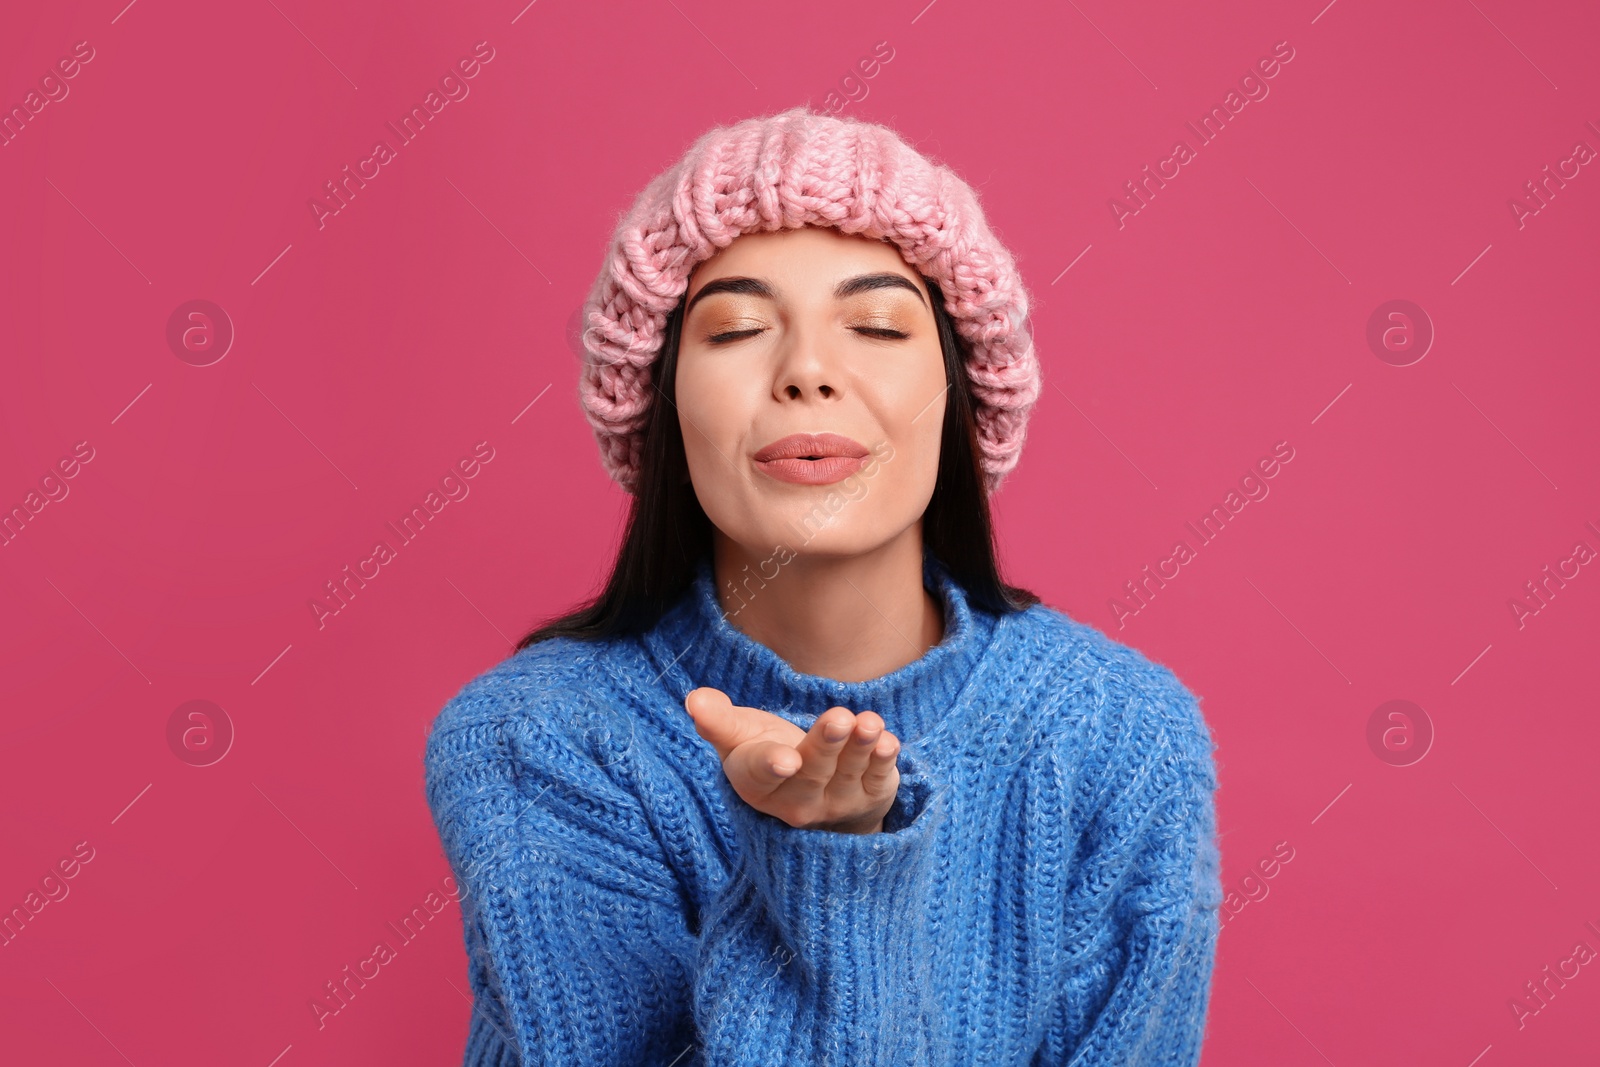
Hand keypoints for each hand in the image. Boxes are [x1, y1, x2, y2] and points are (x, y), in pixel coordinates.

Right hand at [684, 687, 901, 833]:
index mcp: (757, 785)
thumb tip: (694, 699)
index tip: (785, 759)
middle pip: (812, 773)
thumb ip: (718, 720)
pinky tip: (888, 740)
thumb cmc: (768, 751)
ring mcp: (836, 803)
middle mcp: (797, 802)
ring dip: (859, 748)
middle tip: (838, 718)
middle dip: (825, 746)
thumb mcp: (741, 737)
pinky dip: (883, 761)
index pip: (760, 776)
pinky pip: (878, 779)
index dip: (771, 766)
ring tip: (868, 721)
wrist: (813, 790)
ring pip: (848, 774)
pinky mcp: (870, 797)